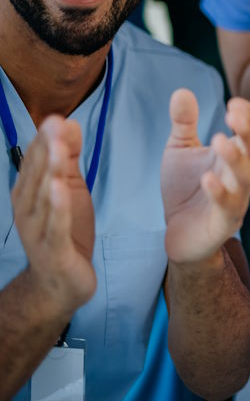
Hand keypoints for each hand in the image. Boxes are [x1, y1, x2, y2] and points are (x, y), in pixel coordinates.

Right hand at [11, 117, 95, 313]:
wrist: (61, 283)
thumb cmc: (66, 231)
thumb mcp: (70, 189)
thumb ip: (69, 158)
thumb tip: (67, 122)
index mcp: (30, 194)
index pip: (35, 163)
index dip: (44, 141)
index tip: (55, 117)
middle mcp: (28, 210)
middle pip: (38, 175)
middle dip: (46, 149)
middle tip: (54, 123)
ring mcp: (38, 230)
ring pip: (44, 197)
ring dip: (50, 171)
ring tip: (57, 148)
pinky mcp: (54, 249)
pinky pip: (55, 226)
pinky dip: (57, 207)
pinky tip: (60, 188)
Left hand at [161, 90, 249, 264]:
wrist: (179, 233)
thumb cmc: (185, 189)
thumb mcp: (180, 150)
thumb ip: (184, 123)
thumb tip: (182, 90)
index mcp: (237, 154)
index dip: (249, 116)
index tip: (232, 103)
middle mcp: (242, 175)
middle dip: (249, 132)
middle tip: (233, 115)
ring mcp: (236, 198)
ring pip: (247, 177)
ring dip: (236, 159)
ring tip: (219, 141)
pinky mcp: (224, 222)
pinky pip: (228, 206)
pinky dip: (220, 191)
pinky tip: (207, 178)